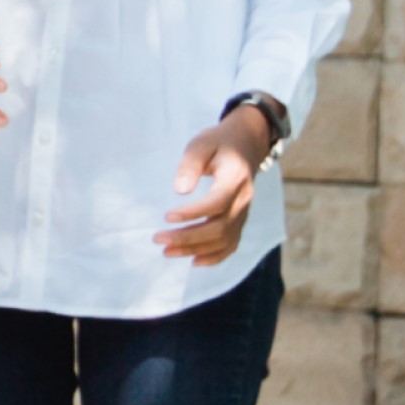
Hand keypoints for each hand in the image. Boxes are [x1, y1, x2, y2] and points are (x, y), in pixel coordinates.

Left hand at [154, 118, 266, 266]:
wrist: (245, 145)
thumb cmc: (218, 143)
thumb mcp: (201, 144)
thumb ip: (190, 165)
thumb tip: (180, 191)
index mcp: (235, 177)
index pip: (217, 202)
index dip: (193, 213)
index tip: (167, 217)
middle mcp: (243, 199)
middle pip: (219, 227)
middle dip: (188, 237)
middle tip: (158, 238)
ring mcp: (244, 212)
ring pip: (224, 240)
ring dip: (195, 249)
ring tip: (167, 251)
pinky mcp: (240, 221)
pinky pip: (232, 245)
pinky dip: (214, 257)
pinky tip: (193, 261)